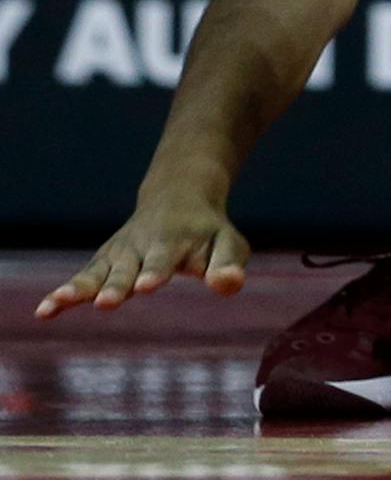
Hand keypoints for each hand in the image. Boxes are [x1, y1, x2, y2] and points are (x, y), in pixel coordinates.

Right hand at [38, 191, 249, 316]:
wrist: (178, 196)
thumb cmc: (207, 231)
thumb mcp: (227, 244)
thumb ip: (228, 265)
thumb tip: (229, 285)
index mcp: (174, 240)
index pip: (165, 259)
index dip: (156, 271)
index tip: (148, 285)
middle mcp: (141, 246)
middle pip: (126, 269)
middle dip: (117, 285)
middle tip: (107, 302)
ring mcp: (118, 254)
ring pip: (97, 273)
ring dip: (80, 289)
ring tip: (61, 303)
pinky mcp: (103, 263)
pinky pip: (81, 279)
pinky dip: (63, 294)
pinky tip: (44, 312)